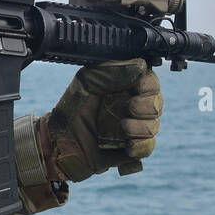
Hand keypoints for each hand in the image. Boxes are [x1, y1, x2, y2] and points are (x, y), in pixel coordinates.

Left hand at [37, 59, 162, 181]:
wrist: (58, 139)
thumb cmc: (71, 107)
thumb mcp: (87, 81)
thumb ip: (113, 71)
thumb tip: (140, 65)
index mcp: (125, 87)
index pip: (151, 82)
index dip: (149, 85)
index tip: (138, 87)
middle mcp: (133, 106)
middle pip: (157, 104)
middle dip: (147, 106)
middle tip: (130, 108)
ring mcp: (133, 128)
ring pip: (154, 126)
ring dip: (142, 127)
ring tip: (123, 127)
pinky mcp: (129, 149)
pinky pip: (147, 148)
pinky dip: (141, 146)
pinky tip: (128, 146)